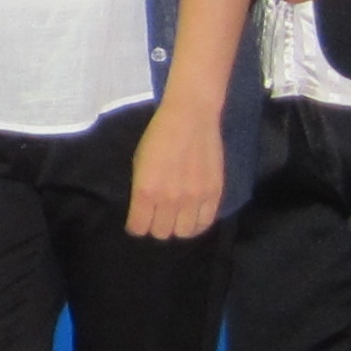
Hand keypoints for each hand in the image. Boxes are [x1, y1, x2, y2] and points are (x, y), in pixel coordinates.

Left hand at [125, 96, 225, 241]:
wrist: (190, 117)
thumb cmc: (158, 137)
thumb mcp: (139, 164)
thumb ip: (141, 191)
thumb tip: (144, 212)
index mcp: (146, 191)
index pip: (139, 227)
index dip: (136, 226)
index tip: (138, 222)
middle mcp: (170, 199)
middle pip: (161, 233)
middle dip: (156, 227)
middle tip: (157, 217)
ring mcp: (194, 198)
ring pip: (184, 233)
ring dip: (177, 228)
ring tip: (176, 218)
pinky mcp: (214, 194)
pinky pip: (205, 223)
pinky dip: (197, 224)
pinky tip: (192, 217)